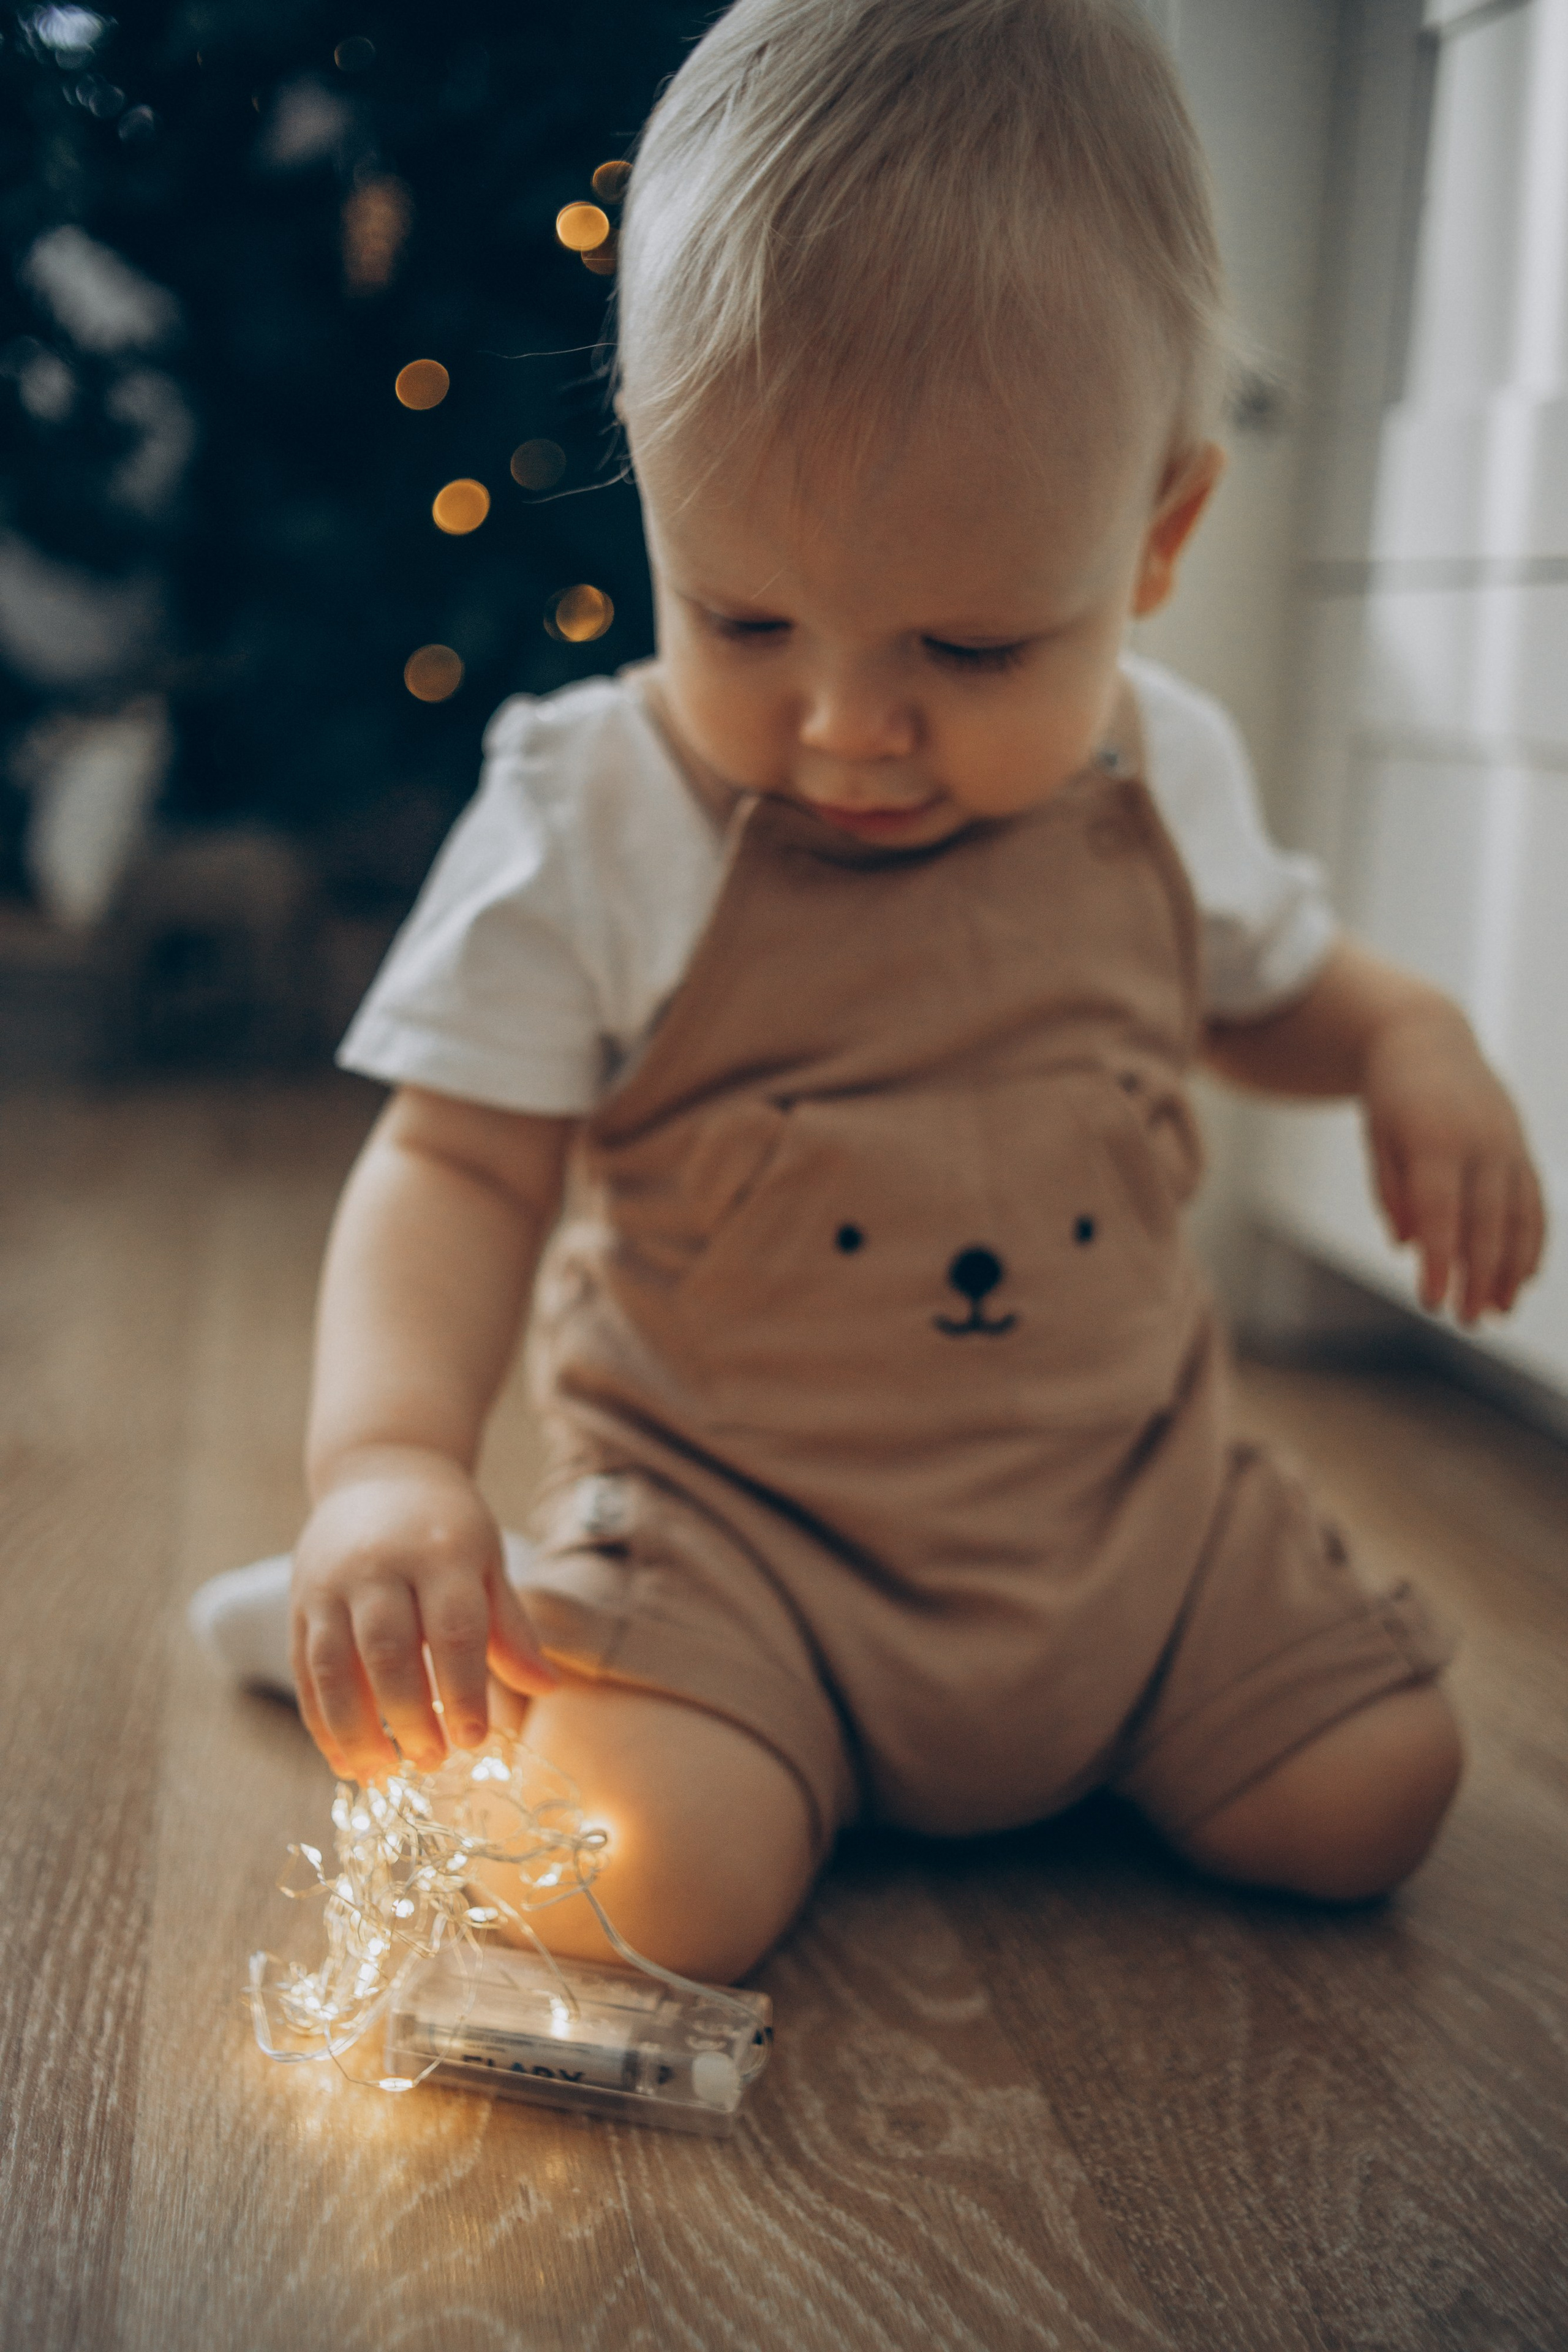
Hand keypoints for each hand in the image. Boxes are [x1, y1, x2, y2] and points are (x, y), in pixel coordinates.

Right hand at [290, 1447, 555, 1780]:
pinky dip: (320, 1721)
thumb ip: (509, 1627)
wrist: (380, 1470)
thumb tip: (547, 1687)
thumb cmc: (447, 1526)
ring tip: (381, 1776)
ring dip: (355, 1730)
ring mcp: (331, 1583)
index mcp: (440, 1553)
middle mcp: (380, 1566)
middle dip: (408, 1716)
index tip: (473, 1740)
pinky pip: (304, 1669)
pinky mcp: (299, 1601)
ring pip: (334, 1666)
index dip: (464, 1690)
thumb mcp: (488, 1561)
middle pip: (388, 1651)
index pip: (454, 1630)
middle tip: (432, 1761)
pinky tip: (343, 1760)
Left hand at [1363, 1005, 1546, 1322]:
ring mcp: (1508, 1145)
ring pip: (1519, 1216)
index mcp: (1437, 1139)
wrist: (1427, 1040)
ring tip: (1499, 1311)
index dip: (1441, 1260)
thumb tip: (1410, 1245)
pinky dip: (1531, 1242)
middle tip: (1466, 1321)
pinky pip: (1534, 1202)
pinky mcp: (1521, 1149)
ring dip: (1512, 1268)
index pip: (1441, 1212)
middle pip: (1486, 1222)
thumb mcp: (1377, 1140)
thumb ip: (1392, 1192)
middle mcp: (1482, 1143)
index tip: (1433, 1302)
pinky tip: (1523, 1278)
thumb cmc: (1390, 1099)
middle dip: (1478, 1276)